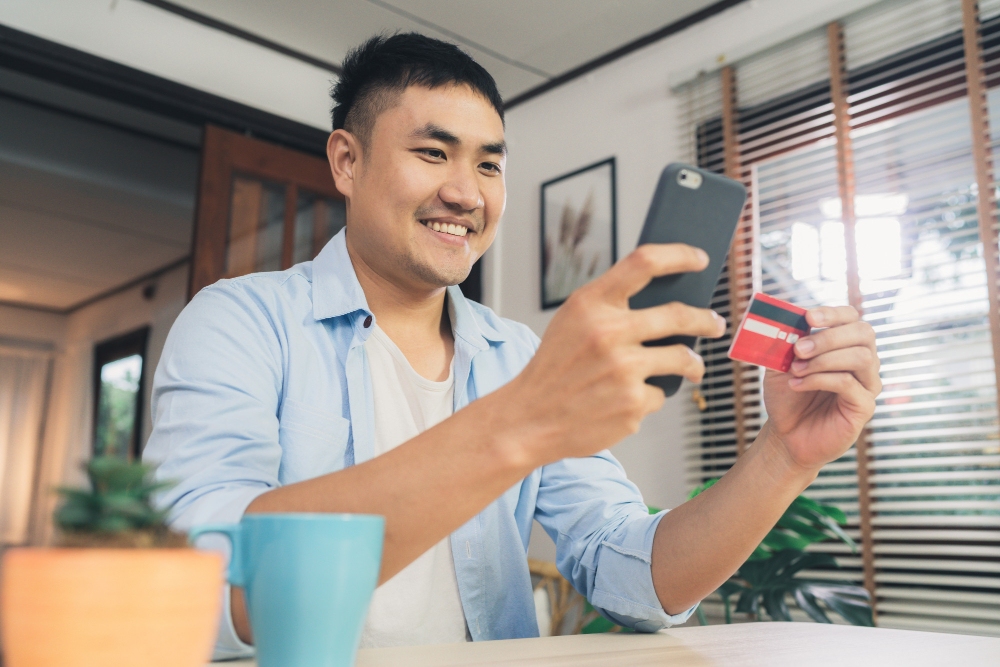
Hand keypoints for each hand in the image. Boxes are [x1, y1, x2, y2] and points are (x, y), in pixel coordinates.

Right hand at [498, 244, 726, 464]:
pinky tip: (626, 401)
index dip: (679, 255)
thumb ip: (609, 307)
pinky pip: (659, 395)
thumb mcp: (571, 323)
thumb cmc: (554, 368)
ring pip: (682, 359)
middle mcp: (609, 333)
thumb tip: (665, 300)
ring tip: (692, 368)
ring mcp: (623, 370)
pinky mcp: (633, 404)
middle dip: (706, 320)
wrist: (528, 419)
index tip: (699, 259)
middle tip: (715, 323)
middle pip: (680, 316)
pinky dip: (649, 397)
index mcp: (591, 305)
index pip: (644, 262)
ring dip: (693, 364)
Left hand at [761, 306, 880, 471]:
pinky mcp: (864, 406)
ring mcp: (868, 383)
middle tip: (798, 349)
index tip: (809, 318)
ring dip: (823, 360)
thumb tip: (787, 319)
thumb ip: (785, 342)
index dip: (833, 313)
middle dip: (828, 338)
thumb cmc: (787, 396)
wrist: (786, 434)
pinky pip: (849, 384)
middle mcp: (863, 361)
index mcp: (845, 344)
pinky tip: (797, 385)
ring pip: (861, 357)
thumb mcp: (780, 364)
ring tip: (796, 370)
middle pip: (863, 333)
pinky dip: (819, 380)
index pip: (852, 317)